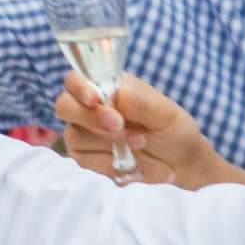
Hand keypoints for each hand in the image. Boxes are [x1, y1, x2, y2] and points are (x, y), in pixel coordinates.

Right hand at [54, 70, 244, 189]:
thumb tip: (118, 94)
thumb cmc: (173, 129)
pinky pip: (87, 161)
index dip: (79, 88)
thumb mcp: (166, 114)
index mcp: (107, 86)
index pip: (76, 80)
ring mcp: (84, 132)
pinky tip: (135, 163)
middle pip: (64, 106)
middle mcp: (90, 107)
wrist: (179, 163)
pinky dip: (112, 165)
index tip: (95, 101)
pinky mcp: (86, 156)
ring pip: (75, 137)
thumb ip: (142, 104)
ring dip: (110, 145)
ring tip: (141, 145)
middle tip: (120, 128)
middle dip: (91, 119)